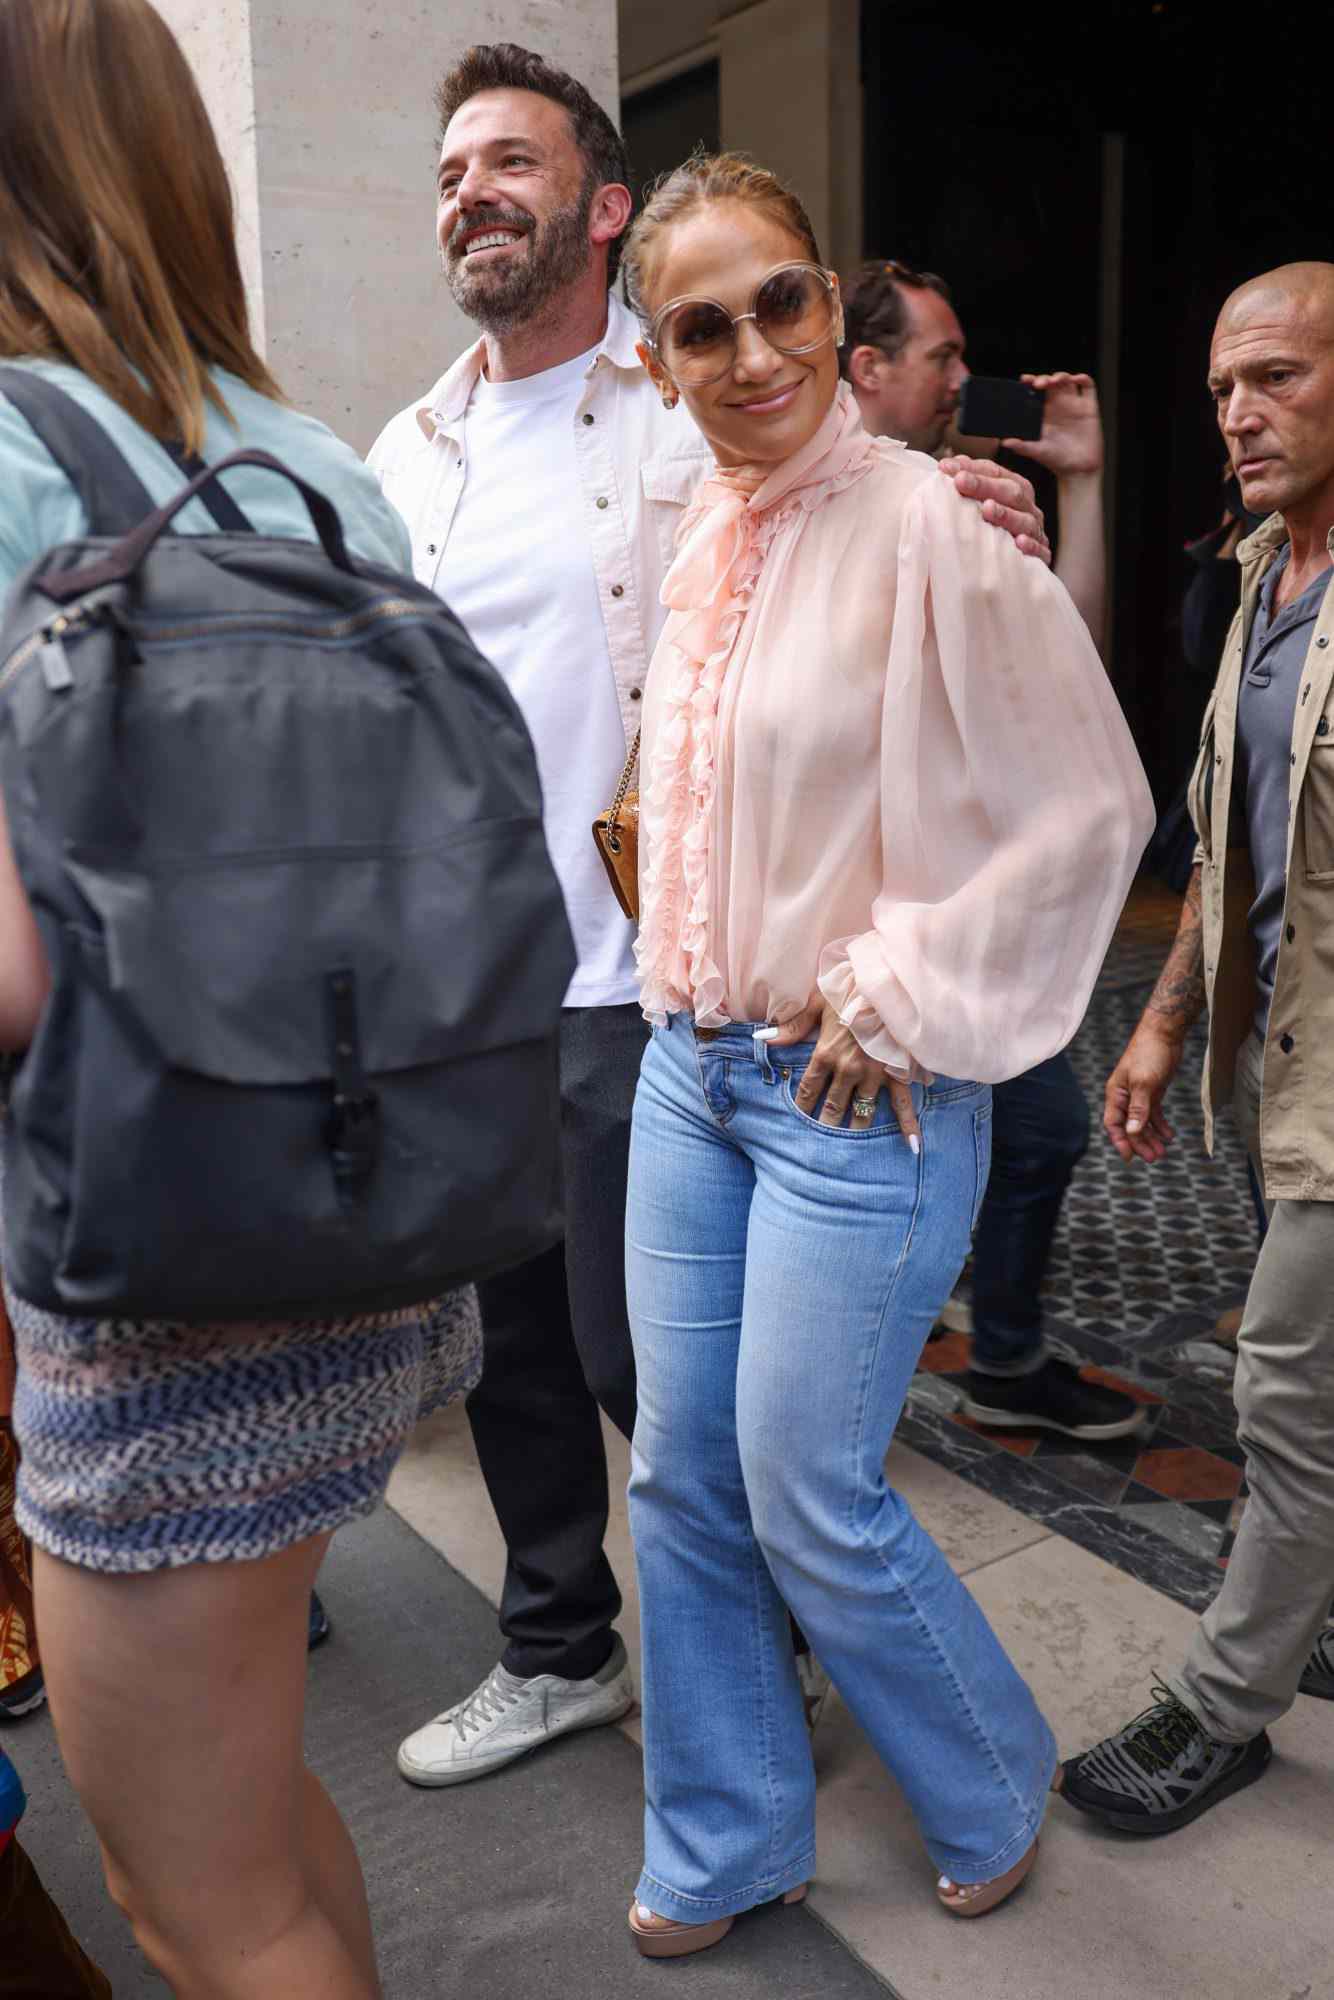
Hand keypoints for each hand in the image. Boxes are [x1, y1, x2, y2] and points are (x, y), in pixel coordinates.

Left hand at [769, 1001, 921, 1145]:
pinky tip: (911, 1147)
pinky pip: (903, 1104)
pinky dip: (908, 1126)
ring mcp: (875, 1075)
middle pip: (833, 1106)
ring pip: (862, 1111)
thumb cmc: (850, 988)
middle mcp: (848, 1070)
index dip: (801, 1106)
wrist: (887, 985)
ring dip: (853, 1130)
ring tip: (847, 1149)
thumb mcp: (817, 1003)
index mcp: (826, 1054)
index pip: (808, 1088)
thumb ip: (792, 1027)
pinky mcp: (898, 1073)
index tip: (796, 1121)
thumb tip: (762, 1039)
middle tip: (818, 1147)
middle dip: (824, 1125)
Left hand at [936, 458, 1050, 563]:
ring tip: (987, 509)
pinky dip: (1030, 545)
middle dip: (984, 485)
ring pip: (1025, 520)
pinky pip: (1039, 551)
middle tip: (960, 481)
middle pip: (1010, 491)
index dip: (971, 468)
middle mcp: (1027, 508)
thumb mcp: (980, 507)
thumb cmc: (992, 533)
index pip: (995, 472)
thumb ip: (969, 487)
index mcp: (1015, 490)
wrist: (1014, 574)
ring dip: (1006, 514)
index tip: (945, 467)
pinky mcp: (1041, 557)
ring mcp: (1036, 532)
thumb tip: (950, 464)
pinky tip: (1019, 542)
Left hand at [1005, 372, 1102, 479]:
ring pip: (1068, 381)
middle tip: (1038, 384)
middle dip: (1044, 379)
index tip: (1024, 380)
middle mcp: (1059, 406)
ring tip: (1054, 381)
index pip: (1036, 392)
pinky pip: (1088, 388)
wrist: (1079, 471)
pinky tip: (1076, 379)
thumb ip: (1022, 446)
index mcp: (1044, 414)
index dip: (1030, 383)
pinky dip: (1083, 379)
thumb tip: (1004, 442)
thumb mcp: (1037, 452)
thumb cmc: (1057, 461)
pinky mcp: (1089, 408)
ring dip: (1061, 376)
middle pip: (1051, 383)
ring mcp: (1074, 405)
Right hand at [1103, 1023, 1183, 1163]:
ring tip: (1163, 1151)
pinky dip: (1160, 1126)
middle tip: (1154, 1158)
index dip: (1120, 1142)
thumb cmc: (1149, 1054)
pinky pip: (1154, 1114)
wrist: (1164, 1034)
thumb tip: (1133, 1132)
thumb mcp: (1144, 1082)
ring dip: (1151, 1137)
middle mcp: (1125, 1097)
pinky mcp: (1153, 1092)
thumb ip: (1138, 1108)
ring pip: (1142, 1123)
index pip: (1113, 1124)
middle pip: (1129, 1127)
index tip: (1130, 1158)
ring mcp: (1139, 1095)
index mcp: (1116, 1094)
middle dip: (1140, 1143)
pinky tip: (1169, 1135)